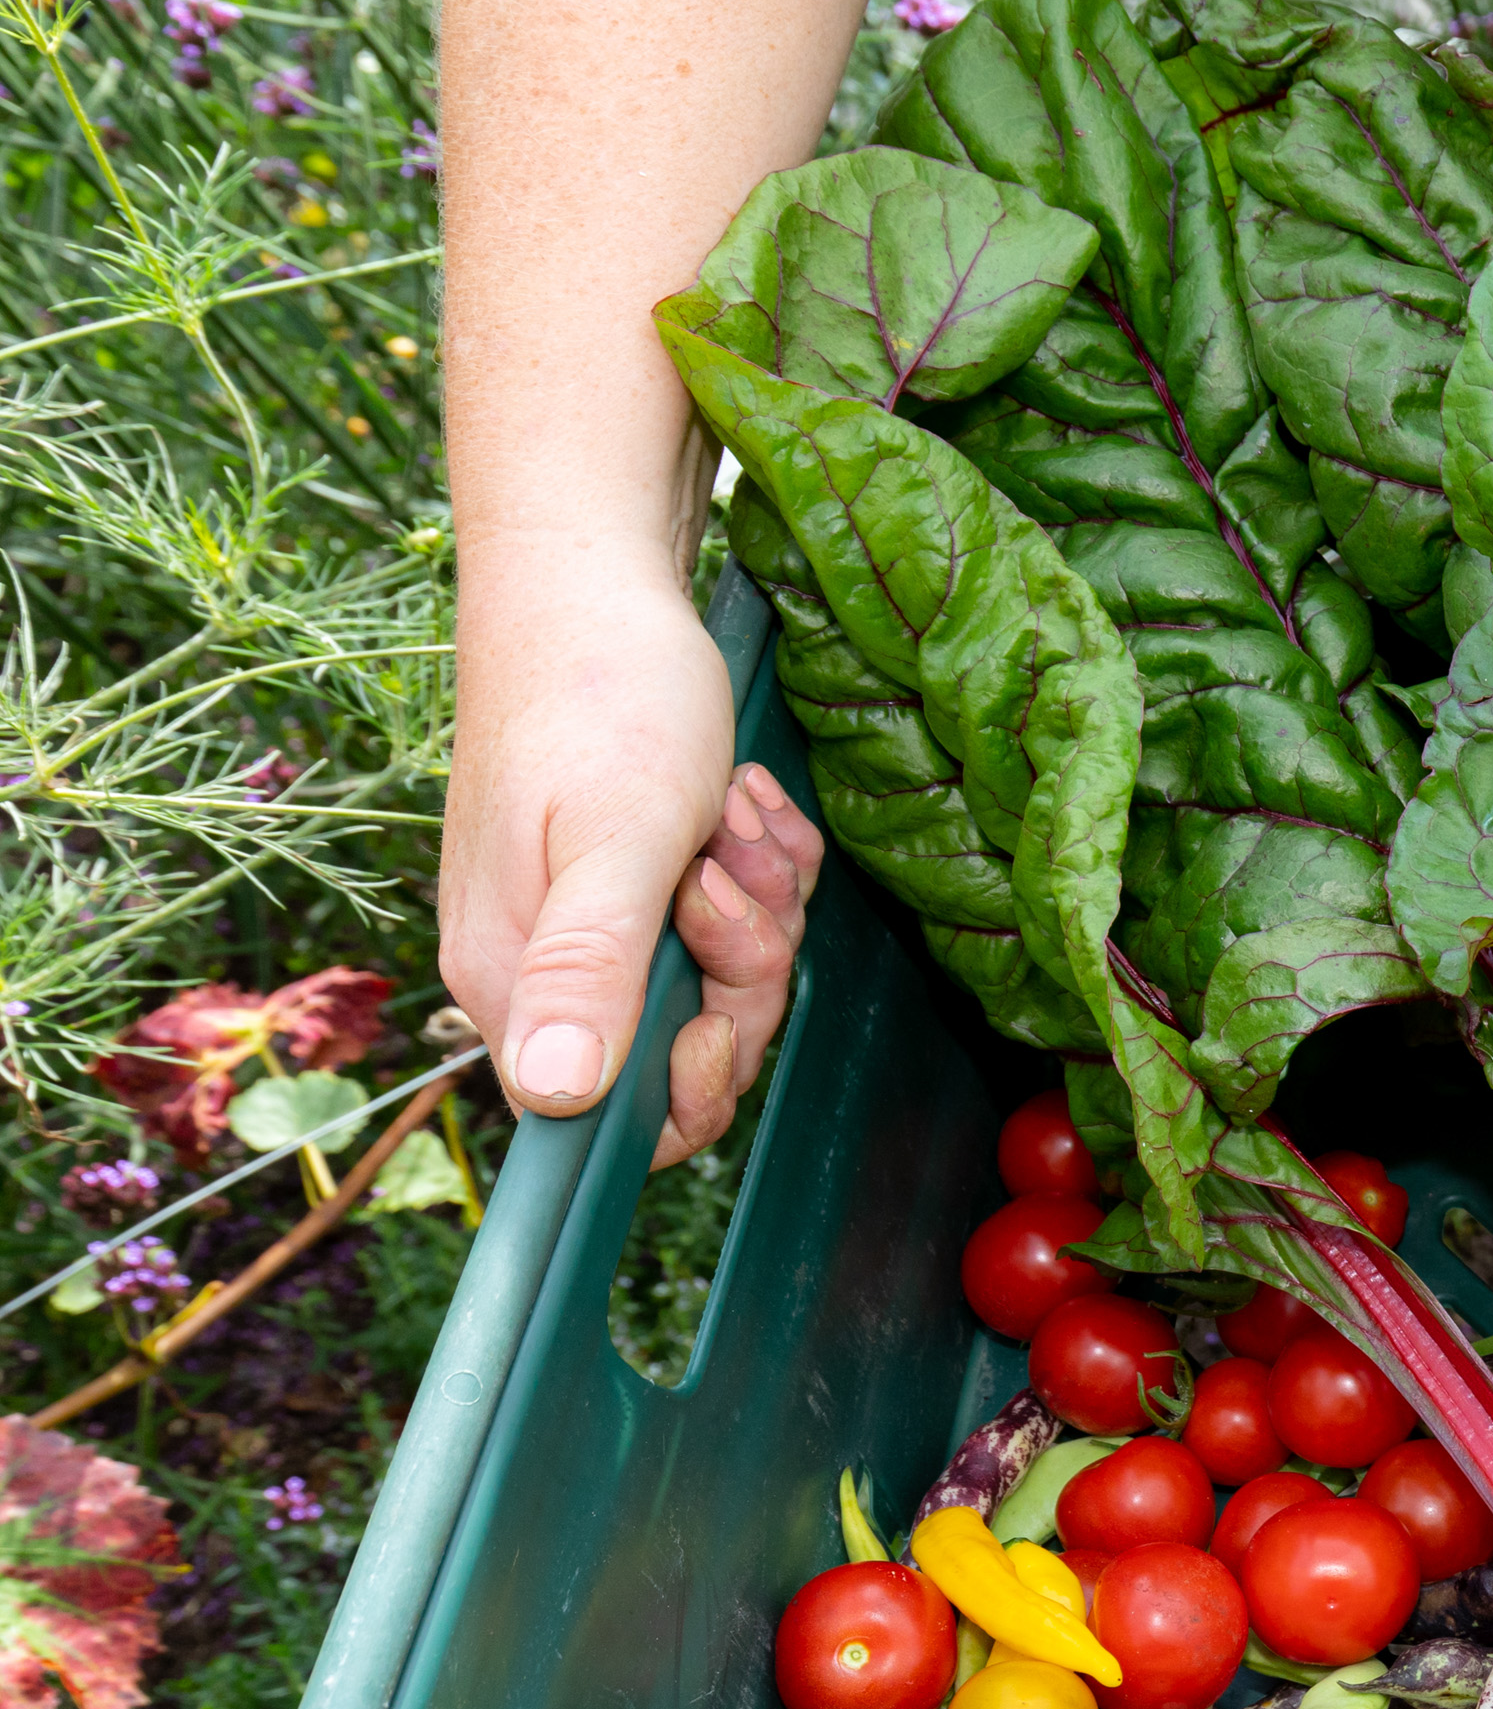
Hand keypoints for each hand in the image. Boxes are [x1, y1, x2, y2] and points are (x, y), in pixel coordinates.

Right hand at [436, 575, 823, 1167]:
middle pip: (695, 1045)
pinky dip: (761, 860)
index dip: (695, 1080)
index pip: (611, 1121)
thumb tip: (553, 1097)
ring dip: (760, 896)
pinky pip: (738, 913)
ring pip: (729, 974)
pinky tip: (743, 798)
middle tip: (727, 865)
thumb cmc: (600, 700)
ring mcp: (599, 920)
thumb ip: (589, 968)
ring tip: (732, 811)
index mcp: (516, 979)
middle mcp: (548, 966)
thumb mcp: (616, 839)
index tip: (725, 999)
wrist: (596, 587)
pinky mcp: (644, 877)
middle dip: (746, 962)